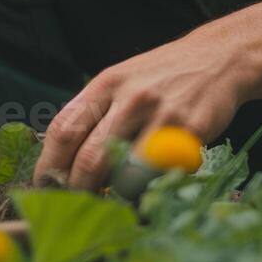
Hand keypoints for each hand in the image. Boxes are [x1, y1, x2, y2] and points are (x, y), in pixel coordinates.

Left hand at [32, 30, 249, 189]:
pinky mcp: (190, 134)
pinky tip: (144, 189)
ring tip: (110, 199)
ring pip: (124, 174)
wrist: (217, 59)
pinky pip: (160, 175)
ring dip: (112, 195)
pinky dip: (147, 190)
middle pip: (89, 158)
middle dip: (77, 189)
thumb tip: (62, 160)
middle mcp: (131, 97)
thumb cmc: (160, 77)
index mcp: (105, 84)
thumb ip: (94, 113)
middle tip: (75, 202)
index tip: (44, 185)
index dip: (48, 165)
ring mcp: (162, 115)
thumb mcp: (120, 81)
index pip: (64, 130)